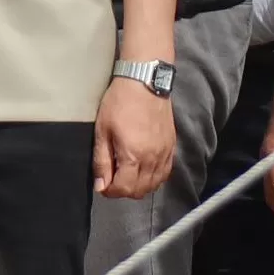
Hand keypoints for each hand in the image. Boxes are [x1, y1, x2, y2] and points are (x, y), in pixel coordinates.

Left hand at [94, 76, 176, 199]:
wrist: (145, 82)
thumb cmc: (119, 103)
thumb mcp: (102, 131)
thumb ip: (102, 161)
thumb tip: (101, 186)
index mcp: (134, 155)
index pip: (124, 189)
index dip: (111, 192)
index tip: (103, 185)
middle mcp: (153, 159)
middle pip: (140, 190)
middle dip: (124, 191)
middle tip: (112, 180)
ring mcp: (165, 154)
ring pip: (154, 184)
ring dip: (139, 186)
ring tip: (126, 175)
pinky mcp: (172, 147)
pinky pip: (165, 173)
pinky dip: (153, 178)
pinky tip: (143, 171)